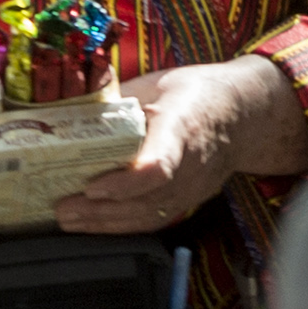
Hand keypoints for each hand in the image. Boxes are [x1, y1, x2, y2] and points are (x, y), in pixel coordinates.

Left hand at [55, 55, 307, 233]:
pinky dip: (122, 225)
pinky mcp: (191, 199)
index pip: (159, 166)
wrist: (245, 115)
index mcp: (182, 126)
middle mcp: (192, 164)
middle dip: (101, 209)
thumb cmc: (196, 93)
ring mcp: (194, 187)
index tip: (92, 187)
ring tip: (68, 220)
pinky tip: (95, 225)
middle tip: (62, 209)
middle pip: (146, 199)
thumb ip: (118, 99)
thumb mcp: (156, 83)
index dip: (124, 183)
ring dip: (106, 223)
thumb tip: (72, 109)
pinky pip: (155, 219)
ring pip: (149, 214)